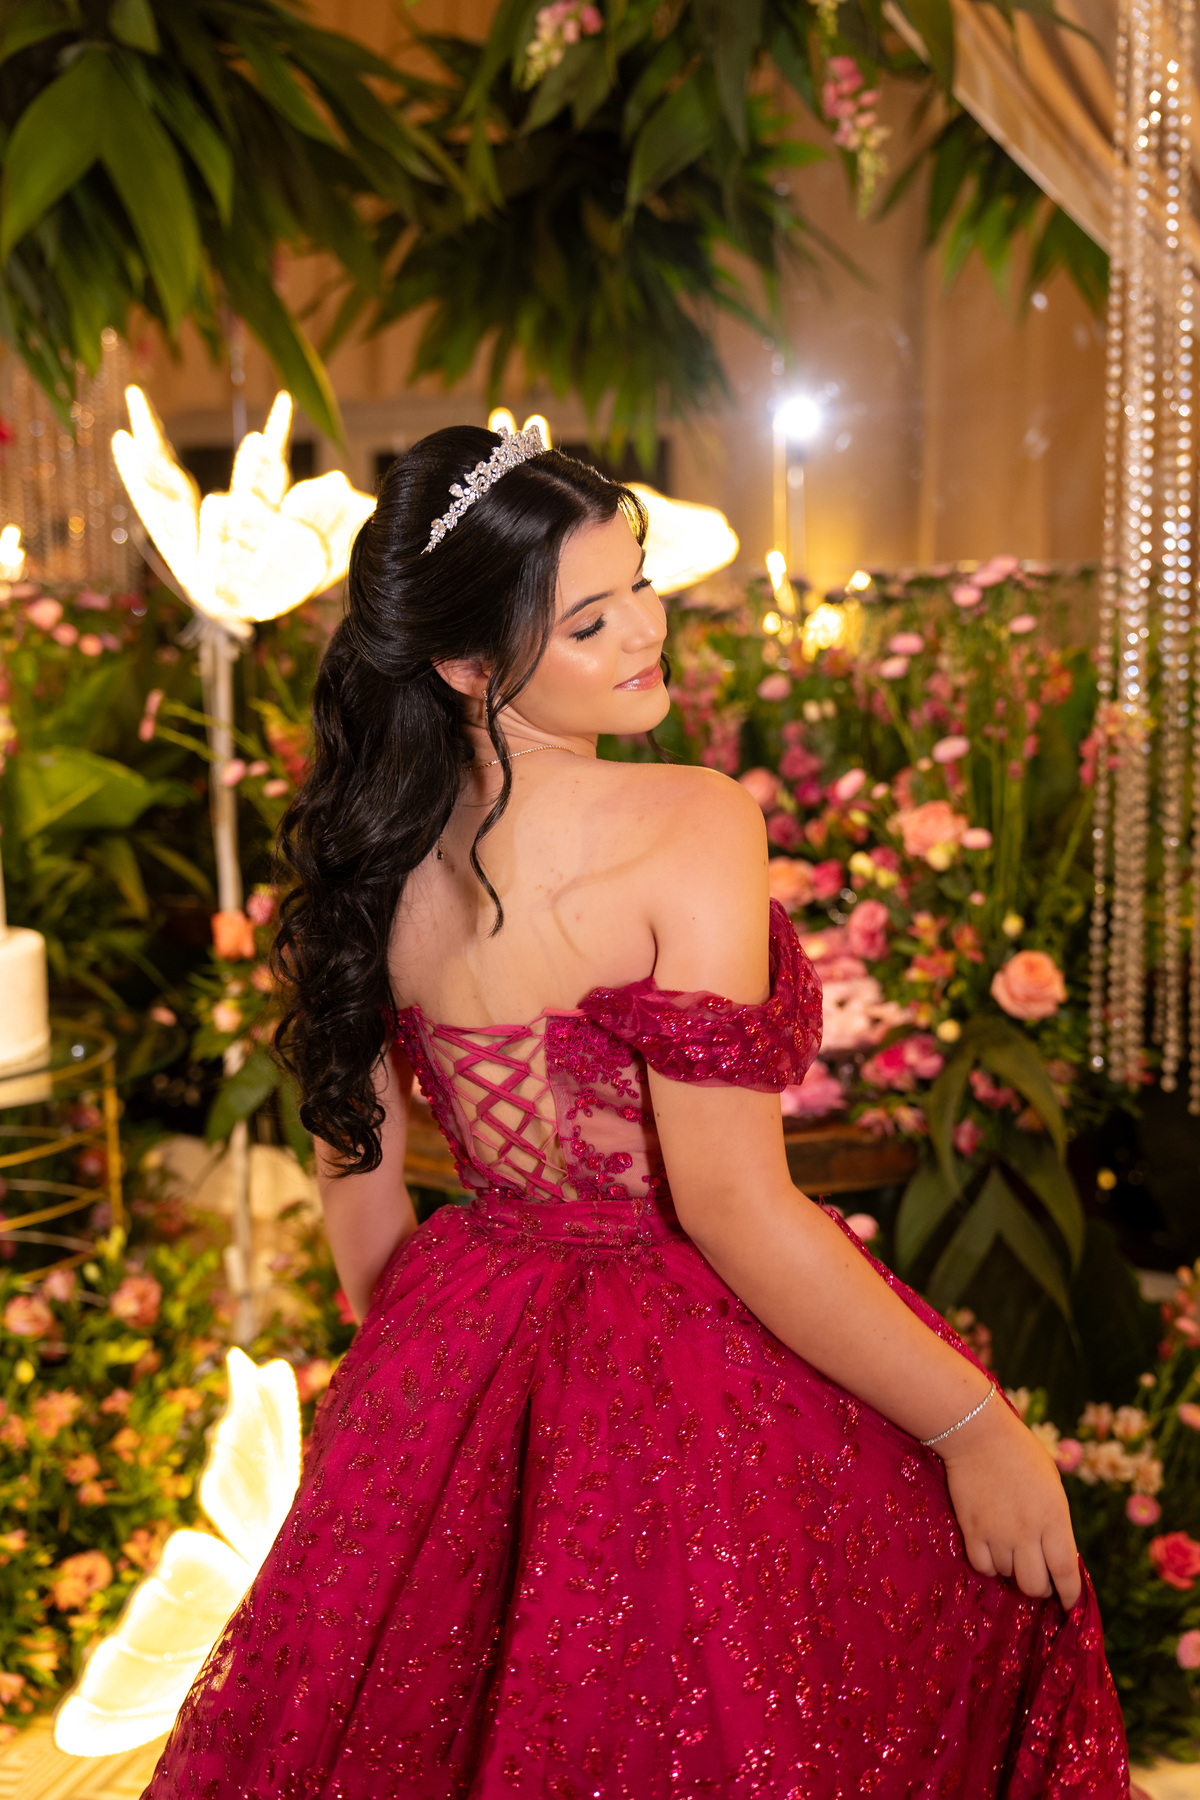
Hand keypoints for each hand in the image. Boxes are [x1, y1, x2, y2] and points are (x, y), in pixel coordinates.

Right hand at [938, 1393, 1081, 1609]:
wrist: (978, 1433)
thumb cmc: (1021, 1453)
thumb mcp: (1052, 1486)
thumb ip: (1055, 1522)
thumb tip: (1055, 1556)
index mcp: (1054, 1518)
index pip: (1066, 1573)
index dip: (1069, 1595)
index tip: (1069, 1604)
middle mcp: (1027, 1531)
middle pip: (1035, 1585)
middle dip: (1040, 1586)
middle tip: (1038, 1574)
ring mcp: (997, 1532)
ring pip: (1007, 1575)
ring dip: (1012, 1569)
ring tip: (1011, 1548)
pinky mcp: (971, 1529)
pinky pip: (982, 1566)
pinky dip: (989, 1564)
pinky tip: (991, 1549)